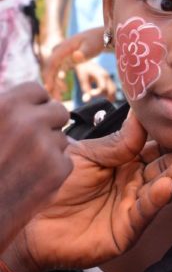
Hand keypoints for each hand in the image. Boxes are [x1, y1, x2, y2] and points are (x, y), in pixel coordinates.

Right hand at [0, 83, 71, 250]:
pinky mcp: (57, 171)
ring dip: (48, 148)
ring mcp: (45, 147)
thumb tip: (21, 103)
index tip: (27, 116)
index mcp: (5, 107)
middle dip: (48, 124)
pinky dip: (52, 171)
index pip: (37, 90)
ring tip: (23, 165)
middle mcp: (27, 123)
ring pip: (62, 138)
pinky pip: (65, 160)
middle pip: (59, 111)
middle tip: (31, 142)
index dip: (34, 104)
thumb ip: (3, 110)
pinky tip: (30, 180)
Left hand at [5, 112, 171, 271]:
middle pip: (167, 167)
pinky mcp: (126, 231)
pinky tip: (168, 185)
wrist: (28, 218)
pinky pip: (145, 213)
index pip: (159, 147)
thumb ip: (118, 143)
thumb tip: (143, 115)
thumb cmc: (54, 183)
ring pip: (162, 189)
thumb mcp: (87, 155)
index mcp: (126, 162)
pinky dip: (157, 199)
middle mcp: (135, 183)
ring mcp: (132, 207)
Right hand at [41, 27, 103, 98]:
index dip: (49, 76)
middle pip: (50, 69)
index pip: (52, 62)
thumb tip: (76, 57)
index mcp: (64, 48)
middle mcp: (59, 51)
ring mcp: (61, 55)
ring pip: (53, 71)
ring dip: (54, 84)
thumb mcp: (91, 47)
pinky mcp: (64, 59)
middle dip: (51, 84)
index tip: (48, 89)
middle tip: (56, 99)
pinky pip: (57, 71)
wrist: (99, 37)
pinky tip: (64, 90)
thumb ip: (84, 53)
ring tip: (59, 98)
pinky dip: (58, 81)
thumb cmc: (96, 42)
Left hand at [75, 60, 115, 102]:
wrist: (85, 61)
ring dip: (110, 97)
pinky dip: (110, 94)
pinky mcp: (108, 79)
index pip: (103, 88)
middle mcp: (106, 76)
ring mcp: (108, 78)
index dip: (97, 94)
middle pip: (111, 90)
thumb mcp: (82, 79)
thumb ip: (85, 89)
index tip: (90, 94)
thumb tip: (86, 101)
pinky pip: (112, 88)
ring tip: (102, 101)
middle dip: (106, 97)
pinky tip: (104, 98)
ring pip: (113, 90)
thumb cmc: (83, 70)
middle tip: (99, 101)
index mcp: (100, 74)